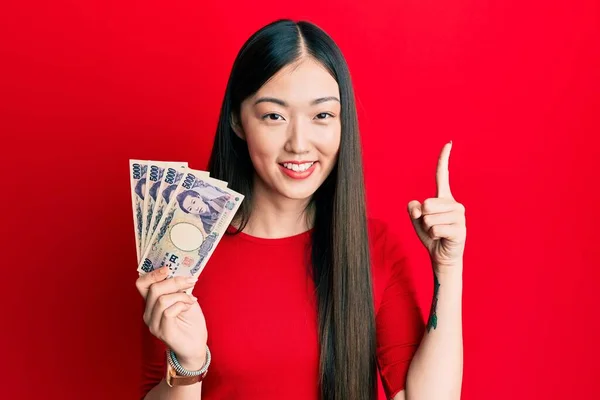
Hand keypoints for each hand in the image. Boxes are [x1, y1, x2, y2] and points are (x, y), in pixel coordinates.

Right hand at [136, 267, 207, 368]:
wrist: (197, 345)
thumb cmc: (191, 322)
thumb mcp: (185, 299)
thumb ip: (177, 288)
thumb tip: (180, 273)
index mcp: (151, 303)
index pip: (141, 284)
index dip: (152, 274)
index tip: (168, 268)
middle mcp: (148, 313)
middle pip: (154, 289)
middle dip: (174, 281)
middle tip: (190, 281)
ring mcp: (153, 324)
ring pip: (162, 300)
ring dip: (181, 295)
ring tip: (192, 299)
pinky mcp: (163, 332)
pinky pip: (169, 312)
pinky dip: (182, 305)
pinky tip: (189, 306)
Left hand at [408, 141, 466, 274]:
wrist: (441, 256)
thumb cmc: (430, 236)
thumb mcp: (416, 220)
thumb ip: (413, 209)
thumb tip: (419, 207)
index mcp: (444, 198)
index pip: (442, 175)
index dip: (444, 159)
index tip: (449, 142)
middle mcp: (454, 204)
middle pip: (426, 203)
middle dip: (423, 218)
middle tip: (432, 227)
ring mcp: (459, 216)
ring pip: (429, 217)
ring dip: (427, 228)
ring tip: (437, 233)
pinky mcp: (460, 229)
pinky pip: (435, 228)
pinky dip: (433, 236)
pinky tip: (442, 238)